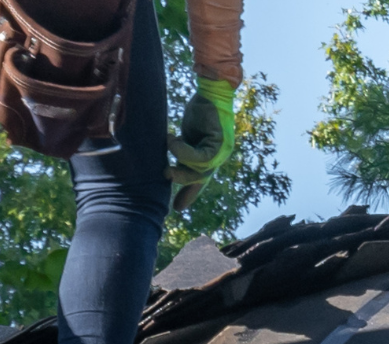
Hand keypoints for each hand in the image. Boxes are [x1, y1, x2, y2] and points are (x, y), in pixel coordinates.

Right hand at [166, 77, 236, 211]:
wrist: (211, 91)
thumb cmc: (200, 111)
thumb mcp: (188, 136)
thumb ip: (183, 152)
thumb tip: (167, 166)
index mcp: (211, 156)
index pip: (200, 180)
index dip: (189, 194)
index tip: (177, 208)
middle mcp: (219, 156)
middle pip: (200, 178)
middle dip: (183, 181)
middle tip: (166, 174)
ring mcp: (222, 151)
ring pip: (200, 170)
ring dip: (180, 161)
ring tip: (167, 148)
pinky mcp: (220, 143)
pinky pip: (202, 157)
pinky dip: (183, 151)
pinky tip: (172, 140)